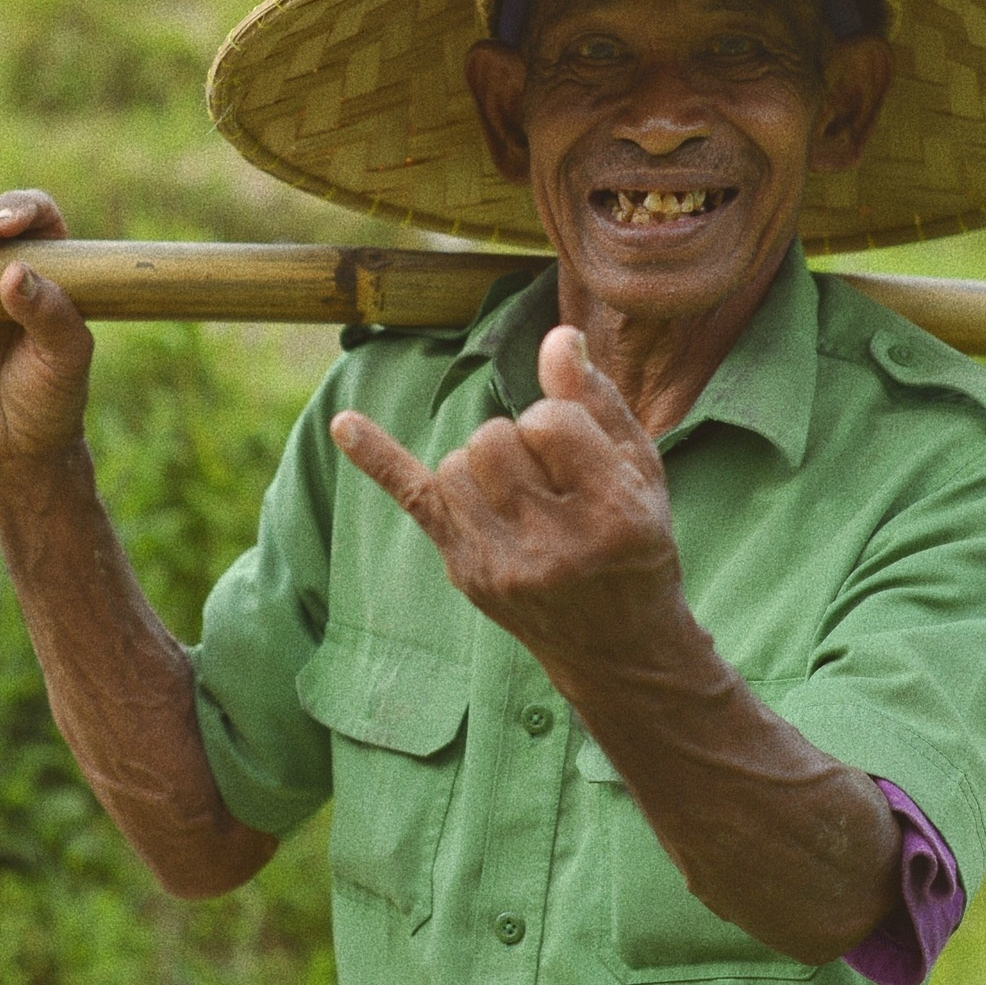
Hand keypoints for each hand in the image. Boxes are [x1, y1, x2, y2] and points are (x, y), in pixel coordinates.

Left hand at [328, 325, 683, 676]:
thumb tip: (558, 338)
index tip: (576, 453)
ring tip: (518, 495)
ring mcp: (502, 564)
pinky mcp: (466, 571)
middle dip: (517, 440)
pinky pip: (414, 499)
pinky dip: (377, 459)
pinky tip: (344, 425)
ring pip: (457, 463)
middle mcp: (553, 545)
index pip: (550, 421)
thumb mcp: (641, 472)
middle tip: (547, 479)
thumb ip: (599, 403)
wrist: (619, 646)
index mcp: (612, 512)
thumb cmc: (636, 543)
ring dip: (482, 463)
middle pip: (493, 439)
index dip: (558, 420)